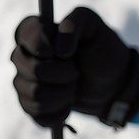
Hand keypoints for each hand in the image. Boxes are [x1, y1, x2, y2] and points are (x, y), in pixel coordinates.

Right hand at [11, 6, 138, 128]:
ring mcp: (25, 81)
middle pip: (32, 69)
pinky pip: (35, 113)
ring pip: (34, 94)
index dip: (41, 45)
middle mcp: (25, 55)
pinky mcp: (31, 105)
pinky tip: (68, 105)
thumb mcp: (94, 26)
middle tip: (76, 71)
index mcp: (38, 31)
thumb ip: (74, 24)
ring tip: (74, 87)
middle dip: (61, 74)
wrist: (112, 83)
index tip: (64, 53)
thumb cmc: (101, 48)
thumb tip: (58, 50)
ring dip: (62, 94)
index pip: (25, 33)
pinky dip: (58, 112)